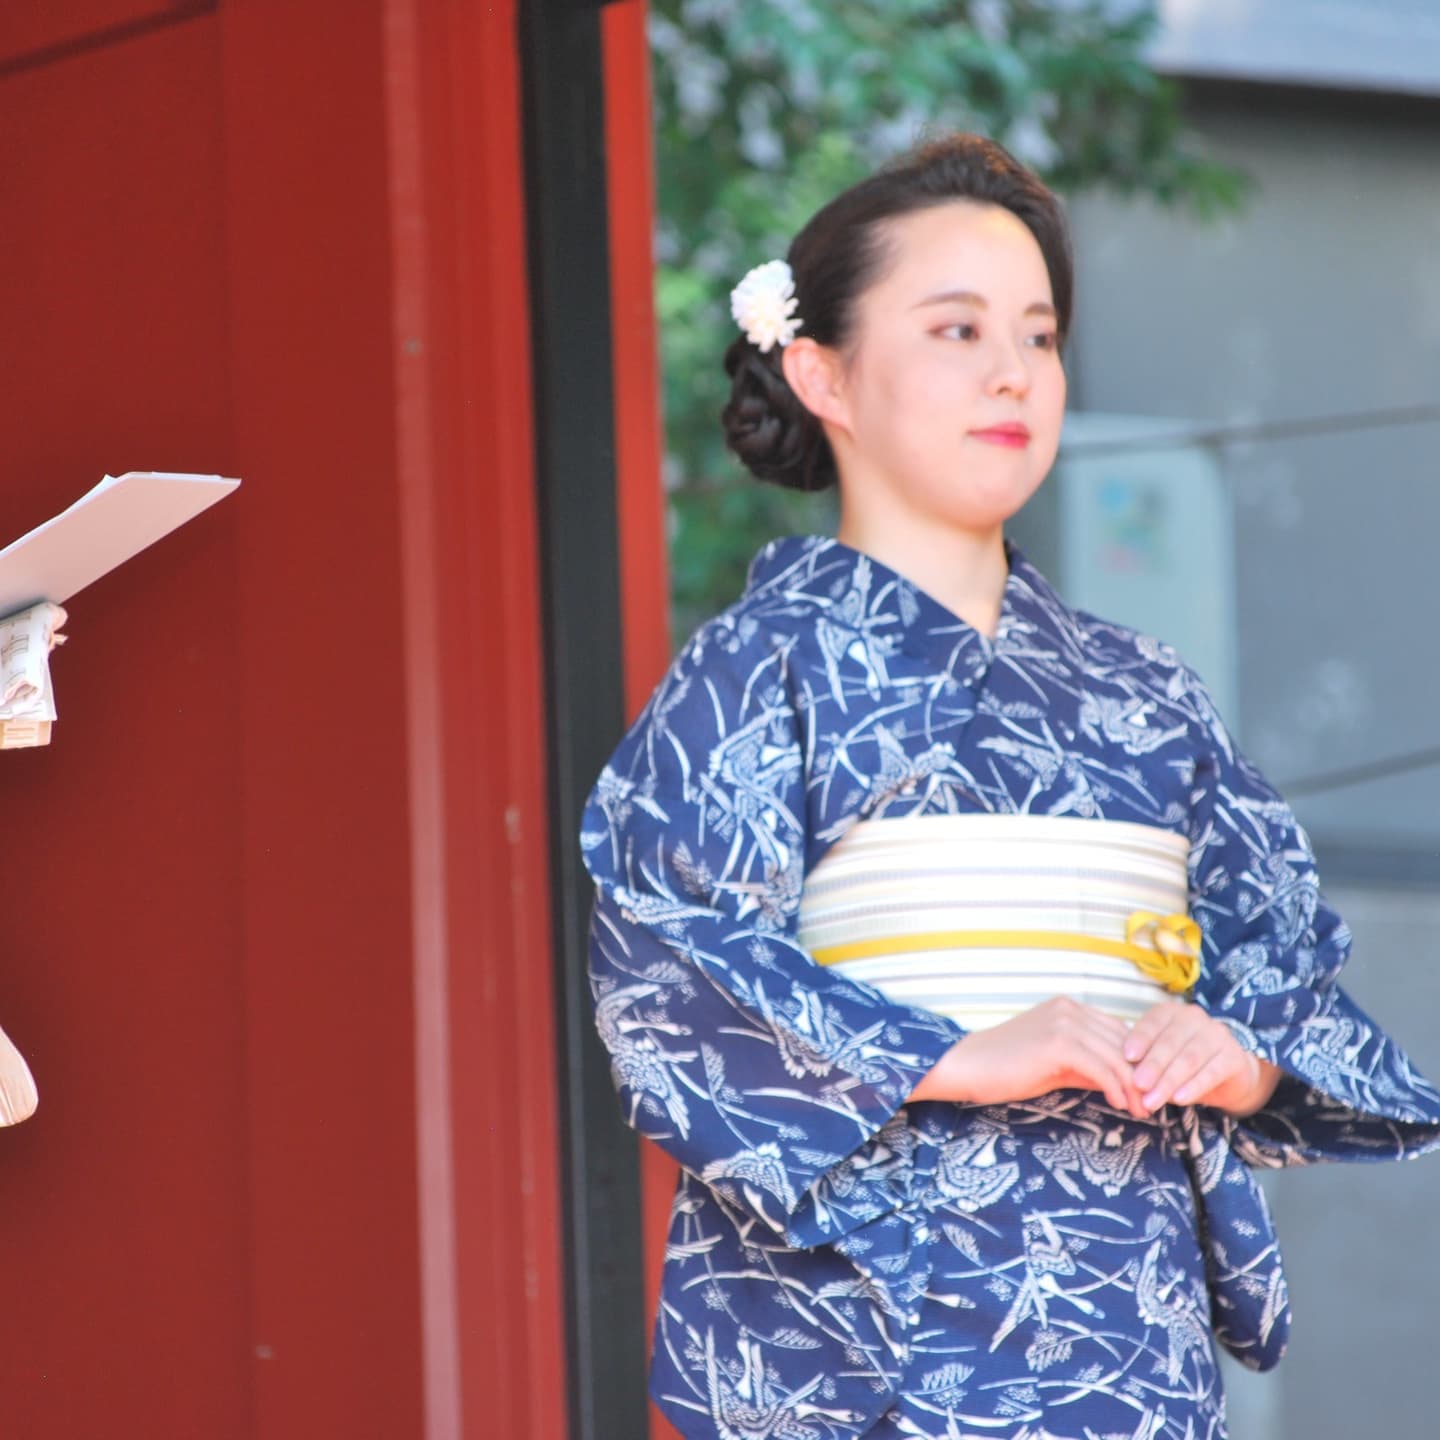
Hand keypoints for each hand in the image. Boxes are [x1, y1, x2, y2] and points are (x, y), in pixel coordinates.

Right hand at [908, 996, 1146, 1113]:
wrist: (968, 1066)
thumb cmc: (1006, 1068)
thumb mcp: (1055, 1064)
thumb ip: (1088, 1066)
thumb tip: (1122, 1084)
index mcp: (1069, 1009)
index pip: (1118, 1033)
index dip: (1136, 1062)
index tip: (1147, 1090)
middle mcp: (1070, 1009)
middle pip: (1123, 1043)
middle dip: (1141, 1076)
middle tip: (1152, 1106)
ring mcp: (1064, 1022)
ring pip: (1116, 1056)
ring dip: (1134, 1087)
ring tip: (1142, 1112)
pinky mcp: (1058, 1042)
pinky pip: (1100, 1068)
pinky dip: (1115, 1088)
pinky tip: (1120, 1105)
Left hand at [1123, 1000, 1281, 1116]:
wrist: (1227, 1074)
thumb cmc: (1183, 1063)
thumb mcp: (1161, 1058)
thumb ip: (1144, 1060)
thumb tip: (1121, 1075)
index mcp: (1172, 1012)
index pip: (1154, 1022)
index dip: (1140, 1038)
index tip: (1127, 1057)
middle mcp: (1195, 1018)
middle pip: (1170, 1042)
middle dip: (1152, 1066)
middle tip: (1138, 1085)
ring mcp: (1217, 1035)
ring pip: (1189, 1058)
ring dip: (1169, 1081)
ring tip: (1153, 1100)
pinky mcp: (1234, 1057)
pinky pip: (1211, 1072)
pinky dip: (1193, 1087)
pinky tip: (1179, 1100)